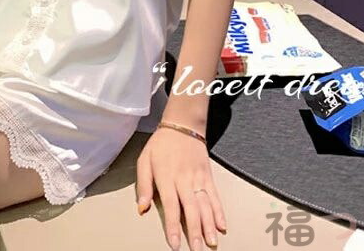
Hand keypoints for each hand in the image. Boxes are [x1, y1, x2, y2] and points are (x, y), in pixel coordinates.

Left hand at [136, 128, 226, 249]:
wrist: (183, 125)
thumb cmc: (161, 145)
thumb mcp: (144, 160)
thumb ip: (143, 185)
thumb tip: (141, 208)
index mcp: (166, 177)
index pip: (171, 206)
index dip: (173, 226)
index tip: (175, 244)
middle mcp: (184, 180)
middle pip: (191, 209)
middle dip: (195, 232)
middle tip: (197, 250)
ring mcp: (198, 178)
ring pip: (205, 205)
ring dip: (209, 225)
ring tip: (211, 243)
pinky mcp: (208, 176)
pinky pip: (215, 196)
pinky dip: (219, 211)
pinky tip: (222, 225)